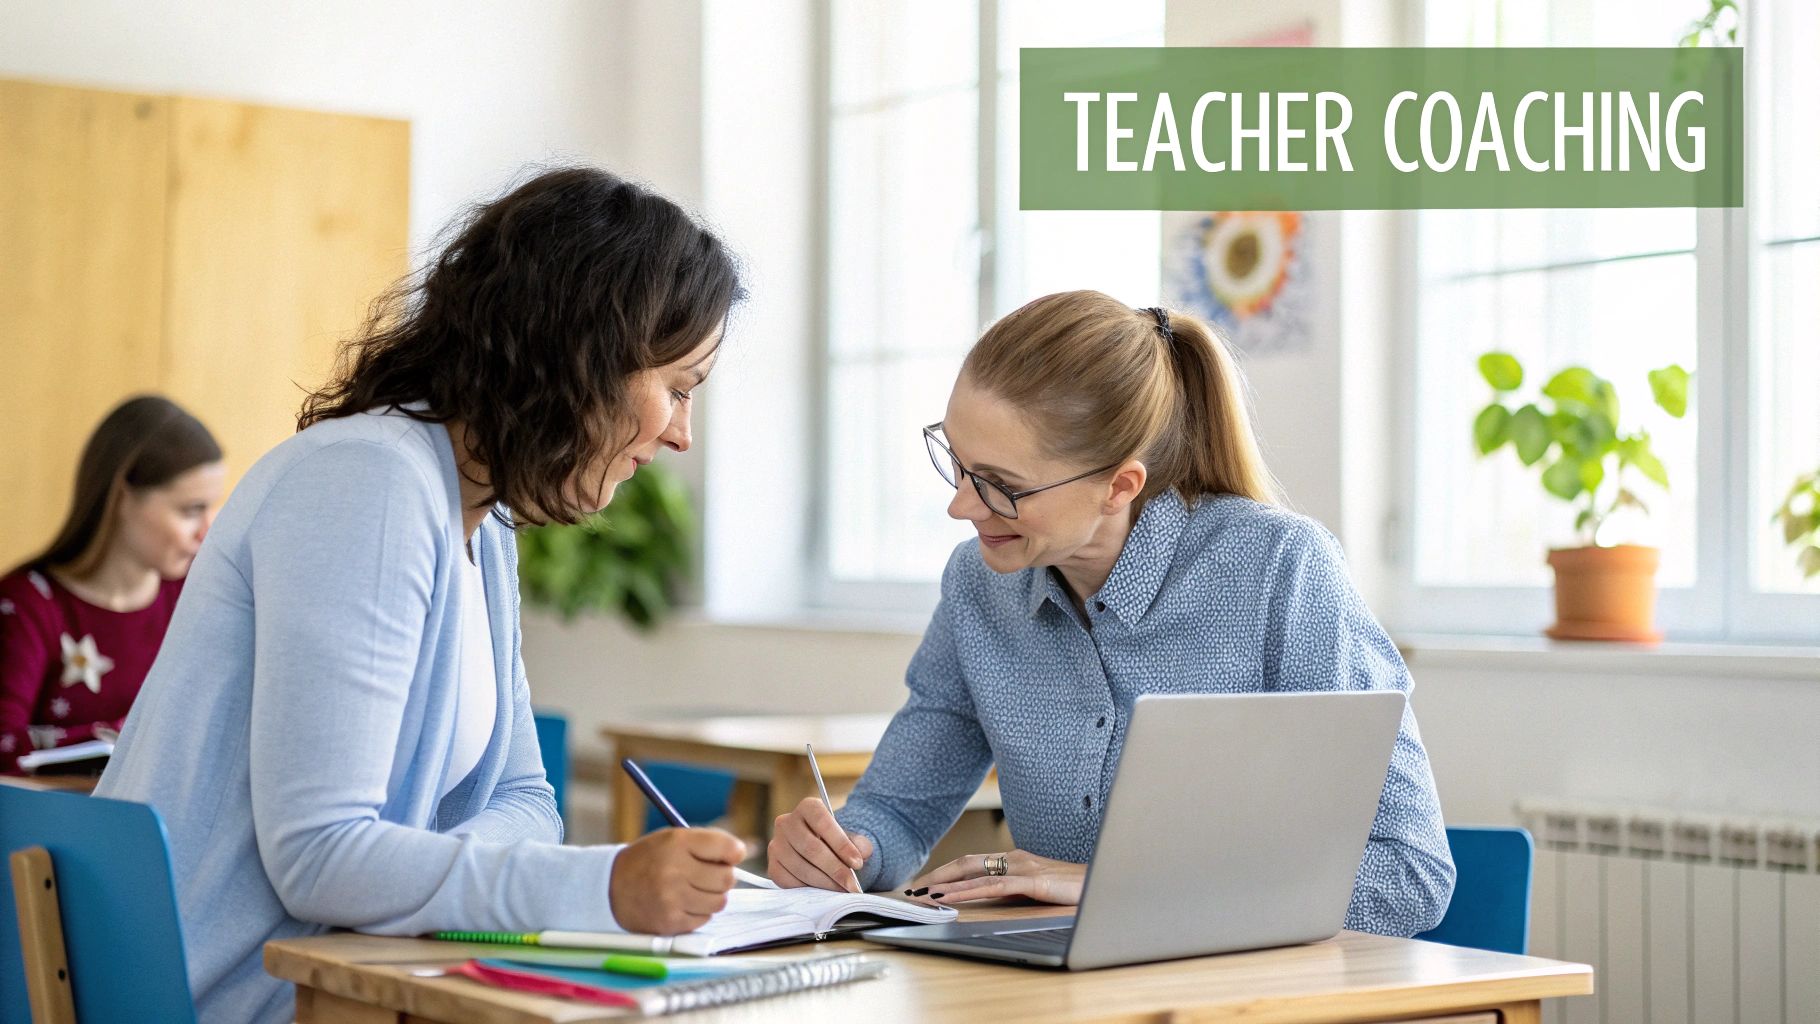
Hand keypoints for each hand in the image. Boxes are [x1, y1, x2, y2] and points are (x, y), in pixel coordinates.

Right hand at [609, 827, 744, 933]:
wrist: (611, 888)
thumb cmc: (650, 860)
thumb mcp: (673, 839)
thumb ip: (707, 844)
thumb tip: (741, 855)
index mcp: (677, 843)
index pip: (727, 848)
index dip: (734, 853)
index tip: (730, 856)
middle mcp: (674, 870)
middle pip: (727, 878)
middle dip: (724, 877)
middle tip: (710, 875)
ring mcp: (672, 899)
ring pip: (719, 902)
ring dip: (713, 896)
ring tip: (695, 889)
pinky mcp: (670, 922)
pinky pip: (704, 919)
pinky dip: (699, 912)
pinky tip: (684, 903)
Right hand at [767, 796, 872, 892]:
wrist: (820, 850)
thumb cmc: (836, 842)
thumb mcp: (851, 838)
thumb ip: (859, 843)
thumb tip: (862, 853)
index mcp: (807, 807)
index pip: (823, 822)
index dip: (841, 844)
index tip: (857, 863)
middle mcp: (786, 822)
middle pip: (811, 848)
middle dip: (835, 869)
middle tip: (852, 884)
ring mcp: (776, 844)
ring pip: (800, 867)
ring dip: (824, 883)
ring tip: (842, 890)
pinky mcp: (772, 866)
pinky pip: (789, 881)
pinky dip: (809, 889)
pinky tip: (824, 892)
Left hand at [907, 850, 1084, 905]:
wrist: (1105, 884)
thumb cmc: (1073, 888)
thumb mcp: (1037, 889)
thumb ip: (1015, 889)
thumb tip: (990, 898)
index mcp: (1016, 859)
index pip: (974, 862)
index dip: (948, 871)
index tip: (927, 882)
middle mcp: (1016, 859)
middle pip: (967, 862)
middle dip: (939, 874)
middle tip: (915, 887)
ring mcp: (1023, 868)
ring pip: (975, 873)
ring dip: (947, 883)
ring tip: (924, 893)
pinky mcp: (1033, 881)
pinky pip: (994, 886)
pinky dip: (969, 891)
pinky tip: (953, 897)